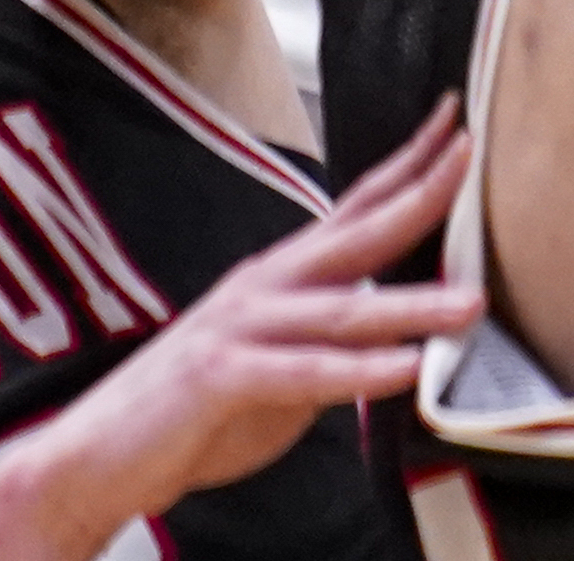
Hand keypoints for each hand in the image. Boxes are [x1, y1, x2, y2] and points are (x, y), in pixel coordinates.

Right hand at [0, 109, 479, 560]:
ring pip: (340, 309)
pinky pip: (300, 373)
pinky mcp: (220, 377)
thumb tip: (407, 334)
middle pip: (355, 232)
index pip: (356, 207)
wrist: (102, 451)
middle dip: (418, 193)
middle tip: (472, 154)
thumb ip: (339, 341)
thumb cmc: (199, 408)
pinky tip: (403, 371)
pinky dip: (355, 372)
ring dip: (410, 305)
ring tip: (470, 304)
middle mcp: (264, 286)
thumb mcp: (284, 365)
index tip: (458, 122)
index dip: (408, 165)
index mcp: (281, 276)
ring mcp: (241, 327)